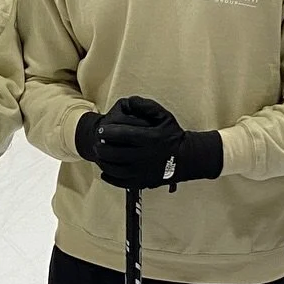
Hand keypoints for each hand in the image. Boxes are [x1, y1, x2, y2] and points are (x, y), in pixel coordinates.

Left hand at [81, 96, 221, 190]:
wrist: (186, 159)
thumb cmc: (173, 135)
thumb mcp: (164, 116)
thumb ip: (146, 106)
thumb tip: (129, 101)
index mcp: (150, 138)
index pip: (122, 135)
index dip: (108, 132)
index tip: (101, 130)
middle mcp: (145, 156)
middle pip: (115, 154)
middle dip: (101, 148)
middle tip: (97, 144)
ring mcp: (143, 172)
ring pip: (115, 169)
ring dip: (103, 162)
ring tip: (99, 156)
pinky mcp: (142, 182)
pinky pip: (121, 182)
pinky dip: (109, 177)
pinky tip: (105, 171)